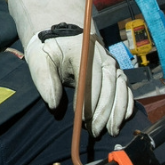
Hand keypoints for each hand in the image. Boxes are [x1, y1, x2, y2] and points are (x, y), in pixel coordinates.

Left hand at [6, 0, 133, 137]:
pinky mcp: (114, 69)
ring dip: (118, 111)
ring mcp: (111, 61)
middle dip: (103, 112)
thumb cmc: (47, 47)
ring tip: (111, 131)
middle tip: (94, 132)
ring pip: (121, 87)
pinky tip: (122, 119)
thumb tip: (53, 104)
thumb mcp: (38, 58)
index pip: (90, 79)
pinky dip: (126, 103)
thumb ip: (44, 79)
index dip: (88, 102)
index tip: (82, 121)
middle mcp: (102, 55)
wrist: (59, 32)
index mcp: (83, 50)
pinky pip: (126, 87)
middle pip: (109, 85)